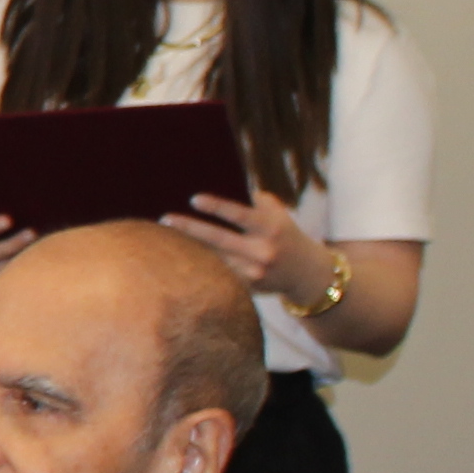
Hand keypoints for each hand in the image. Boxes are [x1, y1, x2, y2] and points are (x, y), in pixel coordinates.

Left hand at [162, 189, 317, 299]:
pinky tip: (183, 258)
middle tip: (166, 218)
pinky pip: (220, 274)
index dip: (216, 207)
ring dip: (190, 247)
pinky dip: (203, 265)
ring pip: (215, 258)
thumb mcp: (279, 213)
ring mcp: (255, 272)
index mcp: (270, 228)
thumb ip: (259, 200)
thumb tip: (234, 183)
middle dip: (190, 228)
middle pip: (220, 239)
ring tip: (167, 236)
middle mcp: (263, 251)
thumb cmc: (285, 235)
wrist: (307, 274)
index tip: (193, 199)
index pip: (239, 215)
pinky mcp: (249, 288)